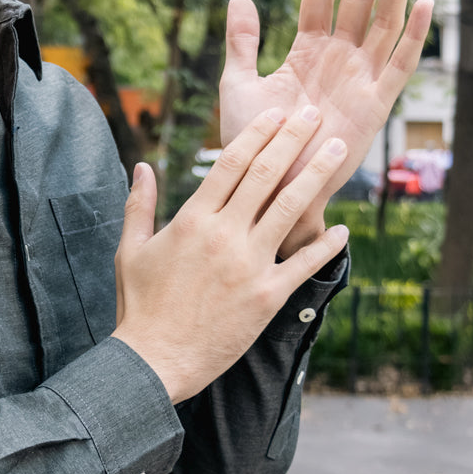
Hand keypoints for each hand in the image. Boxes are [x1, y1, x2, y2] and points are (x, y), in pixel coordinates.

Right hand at [113, 105, 349, 402]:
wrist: (154, 360)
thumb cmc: (138, 305)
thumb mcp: (129, 250)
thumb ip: (139, 206)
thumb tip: (142, 167)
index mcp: (192, 220)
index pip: (231, 164)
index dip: (257, 134)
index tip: (277, 113)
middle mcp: (224, 235)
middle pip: (265, 175)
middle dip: (293, 139)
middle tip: (314, 114)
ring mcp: (249, 264)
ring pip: (290, 209)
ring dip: (316, 175)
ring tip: (338, 151)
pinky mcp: (267, 296)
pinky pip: (304, 264)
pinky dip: (326, 245)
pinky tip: (343, 228)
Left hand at [219, 0, 432, 256]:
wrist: (270, 189)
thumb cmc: (253, 144)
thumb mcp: (238, 85)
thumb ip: (242, 42)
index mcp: (307, 50)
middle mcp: (338, 58)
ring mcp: (359, 78)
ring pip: (382, 22)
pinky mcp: (376, 104)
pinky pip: (399, 63)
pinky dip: (412, 35)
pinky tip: (423, 2)